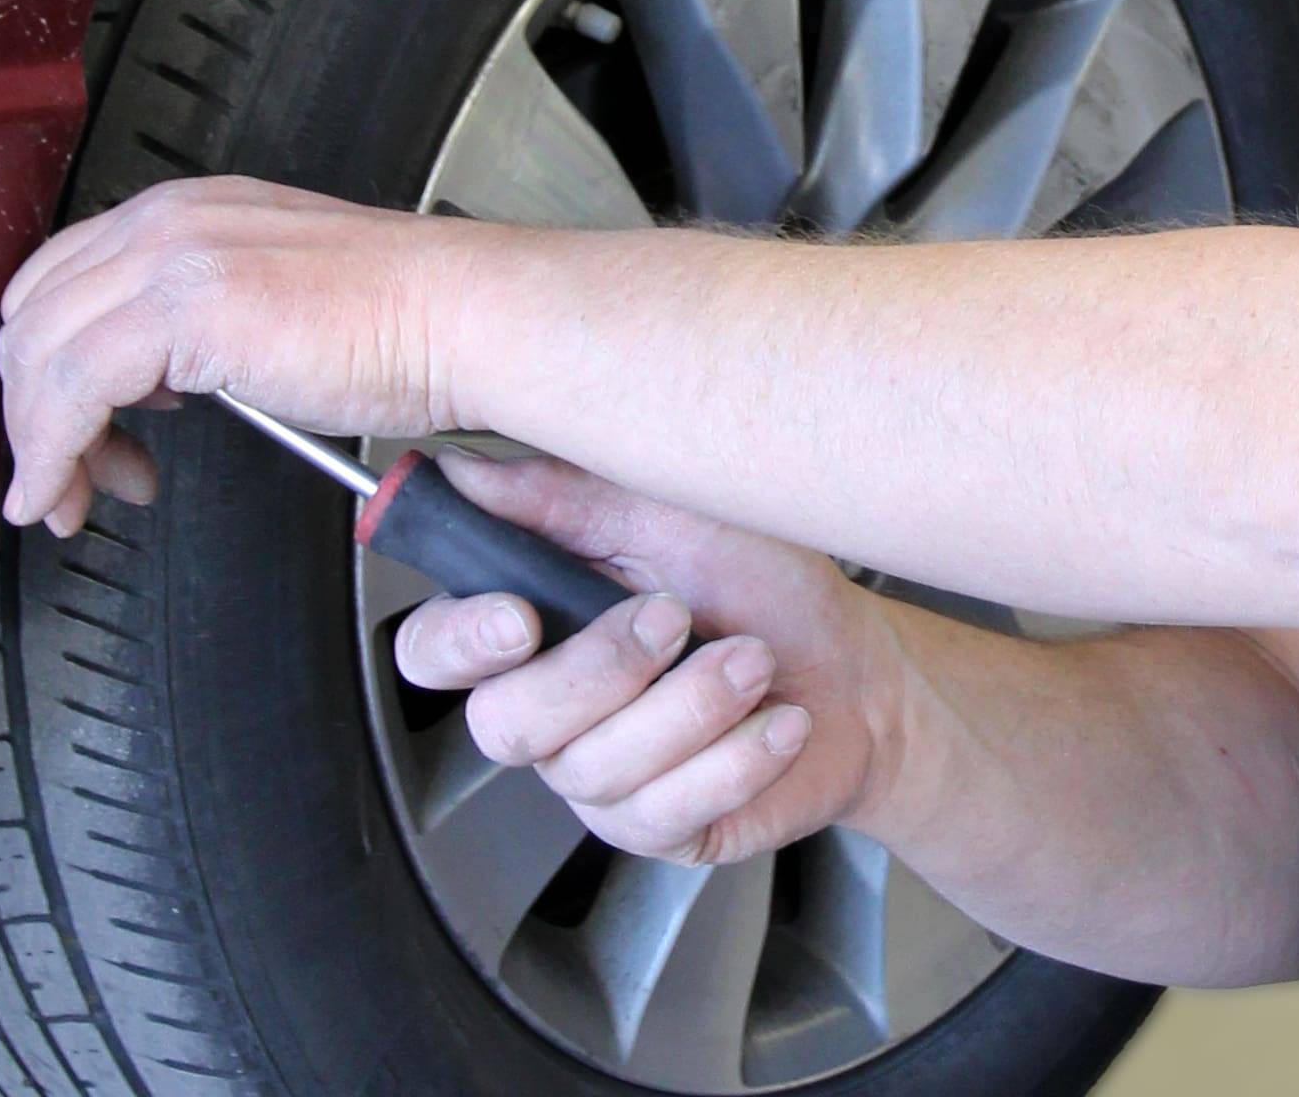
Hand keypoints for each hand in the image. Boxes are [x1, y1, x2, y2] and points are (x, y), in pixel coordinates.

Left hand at [0, 174, 481, 533]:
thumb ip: (198, 325)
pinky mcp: (182, 308)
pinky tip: (67, 491)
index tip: (72, 430)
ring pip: (38, 356)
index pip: (61, 281)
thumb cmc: (403, 321)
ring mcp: (171, 257)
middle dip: (33, 413)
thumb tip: (146, 384)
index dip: (46, 367)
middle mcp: (168, 221)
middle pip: (33, 318)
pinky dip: (50, 452)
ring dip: (39, 443)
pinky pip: (68, 389)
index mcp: (188, 212)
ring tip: (77, 497)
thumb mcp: (270, 301)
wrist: (465, 316)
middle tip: (71, 478)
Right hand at [395, 448, 909, 868]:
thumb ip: (562, 495)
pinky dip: (735, 758)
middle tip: (677, 618)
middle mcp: (552, 708)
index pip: (436, 649)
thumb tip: (460, 469)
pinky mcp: (658, 829)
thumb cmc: (767, 584)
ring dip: (693, 706)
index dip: (458, 641)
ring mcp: (599, 778)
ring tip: (756, 660)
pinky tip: (777, 722)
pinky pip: (663, 812)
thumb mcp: (673, 509)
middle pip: (504, 724)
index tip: (519, 618)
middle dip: (601, 671)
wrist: (862, 670)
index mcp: (537, 623)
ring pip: (594, 769)